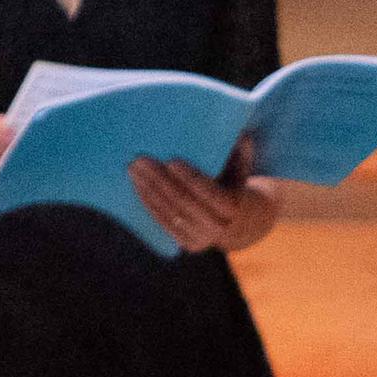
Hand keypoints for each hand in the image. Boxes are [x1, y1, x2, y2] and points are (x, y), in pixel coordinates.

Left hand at [130, 154, 279, 252]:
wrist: (242, 224)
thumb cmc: (236, 187)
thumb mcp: (242, 170)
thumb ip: (242, 152)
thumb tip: (241, 133)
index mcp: (233, 209)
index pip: (210, 194)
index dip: (191, 178)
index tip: (172, 161)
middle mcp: (219, 228)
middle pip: (184, 203)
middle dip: (160, 181)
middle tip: (141, 161)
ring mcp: (202, 239)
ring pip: (171, 213)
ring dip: (150, 191)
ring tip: (134, 170)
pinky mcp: (188, 243)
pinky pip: (165, 223)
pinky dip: (150, 205)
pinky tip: (138, 188)